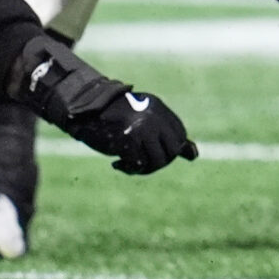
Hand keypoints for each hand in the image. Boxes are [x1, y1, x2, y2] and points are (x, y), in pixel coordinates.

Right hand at [6, 33, 197, 174]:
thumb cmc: (113, 118)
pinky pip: (138, 165)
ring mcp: (142, 127)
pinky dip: (129, 169)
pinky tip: (117, 164)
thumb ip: (169, 136)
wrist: (83, 112)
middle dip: (158, 163)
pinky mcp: (128, 139)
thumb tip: (195, 155)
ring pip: (158, 161)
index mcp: (159, 109)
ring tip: (129, 165)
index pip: (179, 137)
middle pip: (171, 152)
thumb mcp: (144, 123)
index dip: (168, 151)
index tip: (150, 152)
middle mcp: (154, 117)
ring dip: (144, 169)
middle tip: (139, 163)